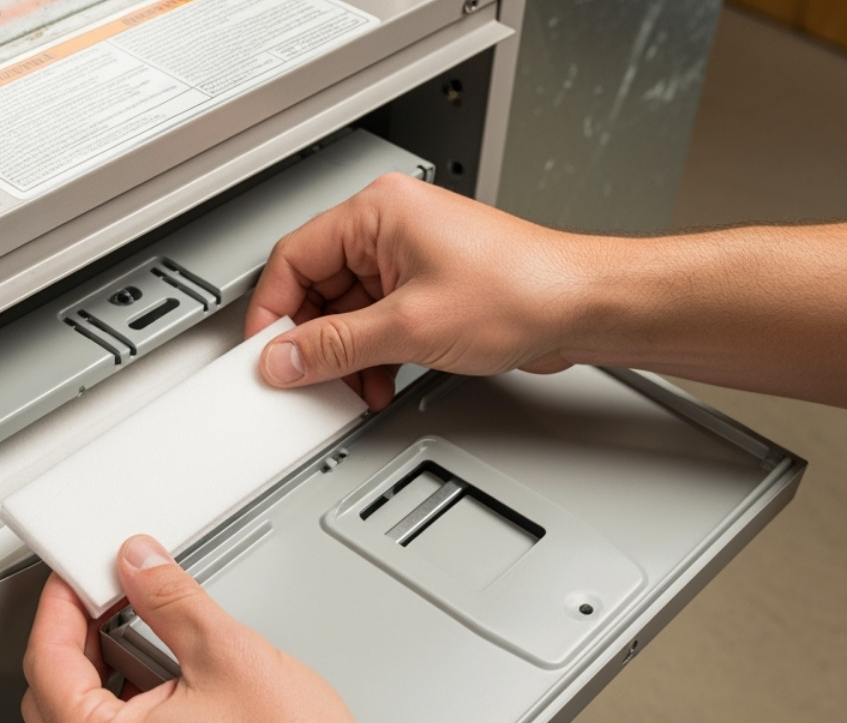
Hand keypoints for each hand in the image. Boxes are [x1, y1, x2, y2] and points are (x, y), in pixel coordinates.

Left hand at [20, 534, 403, 722]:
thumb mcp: (226, 651)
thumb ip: (168, 597)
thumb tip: (139, 566)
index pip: (44, 664)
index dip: (58, 609)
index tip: (74, 582)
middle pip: (50, 706)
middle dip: (72, 648)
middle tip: (105, 605)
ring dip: (101, 689)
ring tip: (149, 648)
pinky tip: (172, 699)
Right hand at [247, 172, 593, 408]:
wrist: (581, 307)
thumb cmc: (521, 290)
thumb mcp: (409, 327)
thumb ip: (336, 347)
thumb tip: (285, 358)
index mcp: (377, 212)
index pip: (293, 257)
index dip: (273, 310)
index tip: (266, 352)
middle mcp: (390, 227)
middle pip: (318, 286)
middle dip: (314, 340)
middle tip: (304, 377)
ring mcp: (411, 257)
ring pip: (348, 310)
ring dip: (345, 354)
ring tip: (350, 387)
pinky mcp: (429, 287)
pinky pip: (378, 321)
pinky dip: (372, 354)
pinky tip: (377, 382)